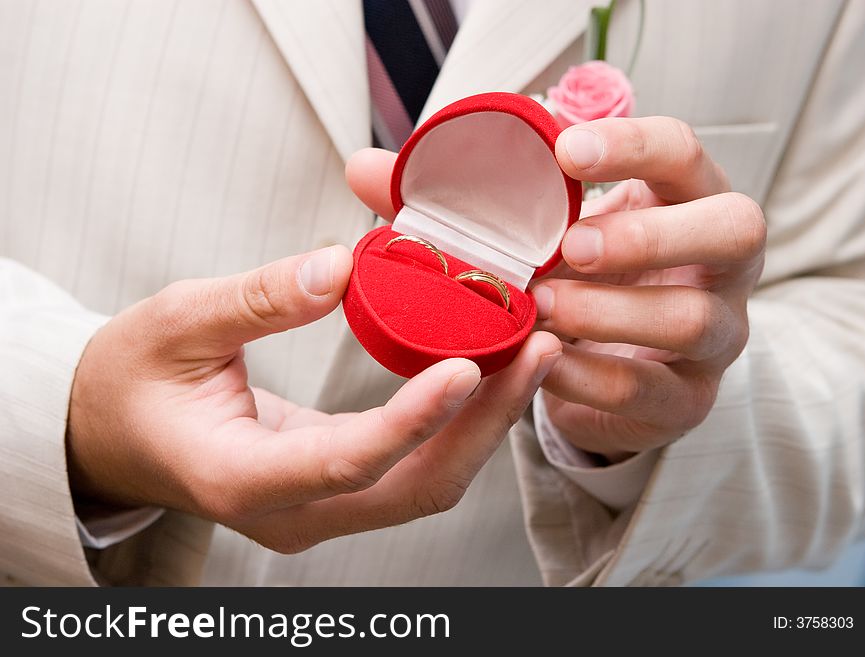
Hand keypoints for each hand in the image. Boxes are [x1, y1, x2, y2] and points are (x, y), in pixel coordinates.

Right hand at [67, 245, 560, 552]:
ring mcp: (319, 508)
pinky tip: (488, 371)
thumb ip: (256, 299)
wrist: (111, 432)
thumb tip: (339, 267)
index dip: (411, 421)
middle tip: (538, 347)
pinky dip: (458, 424)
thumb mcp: (176, 323)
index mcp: (240, 478)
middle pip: (413, 486)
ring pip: (425, 484)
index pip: (344, 462)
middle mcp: (292, 512)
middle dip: (483, 422)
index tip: (468, 366)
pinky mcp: (336, 489)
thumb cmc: (130, 381)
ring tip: (531, 352)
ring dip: (484, 424)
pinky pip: (414, 467)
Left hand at [531, 117, 765, 459]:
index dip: (634, 147)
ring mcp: (721, 337)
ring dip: (605, 310)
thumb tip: (498, 168)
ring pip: (690, 319)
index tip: (567, 151)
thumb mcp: (590, 230)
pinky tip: (541, 359)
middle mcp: (729, 268)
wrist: (612, 371)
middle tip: (572, 245)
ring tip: (543, 305)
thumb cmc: (603, 279)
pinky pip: (644, 389)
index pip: (688, 156)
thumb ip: (563, 204)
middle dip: (647, 235)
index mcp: (700, 204)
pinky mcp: (691, 400)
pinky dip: (583, 375)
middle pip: (736, 230)